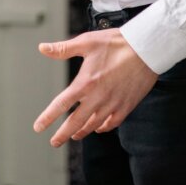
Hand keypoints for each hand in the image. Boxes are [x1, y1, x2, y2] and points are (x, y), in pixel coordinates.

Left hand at [33, 29, 157, 146]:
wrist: (147, 49)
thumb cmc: (116, 43)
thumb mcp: (86, 42)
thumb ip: (63, 49)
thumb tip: (42, 48)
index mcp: (85, 83)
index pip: (61, 105)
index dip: (48, 118)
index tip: (38, 127)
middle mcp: (98, 97)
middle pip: (76, 122)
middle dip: (63, 134)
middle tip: (54, 142)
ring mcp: (113, 104)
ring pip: (94, 125)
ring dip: (82, 132)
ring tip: (74, 135)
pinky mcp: (127, 105)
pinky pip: (113, 123)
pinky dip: (103, 127)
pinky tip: (98, 127)